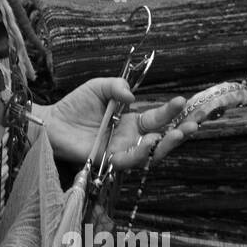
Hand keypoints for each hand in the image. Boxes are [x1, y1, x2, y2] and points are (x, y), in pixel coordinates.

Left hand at [41, 78, 200, 170]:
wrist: (52, 122)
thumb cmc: (75, 105)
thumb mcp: (99, 87)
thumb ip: (116, 86)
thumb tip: (132, 96)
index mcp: (131, 121)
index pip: (158, 117)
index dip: (172, 111)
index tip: (184, 101)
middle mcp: (130, 138)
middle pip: (161, 138)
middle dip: (180, 132)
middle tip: (193, 124)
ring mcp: (120, 150)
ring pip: (150, 153)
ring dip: (167, 144)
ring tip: (179, 133)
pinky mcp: (108, 160)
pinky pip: (128, 160)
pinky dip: (141, 154)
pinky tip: (150, 143)